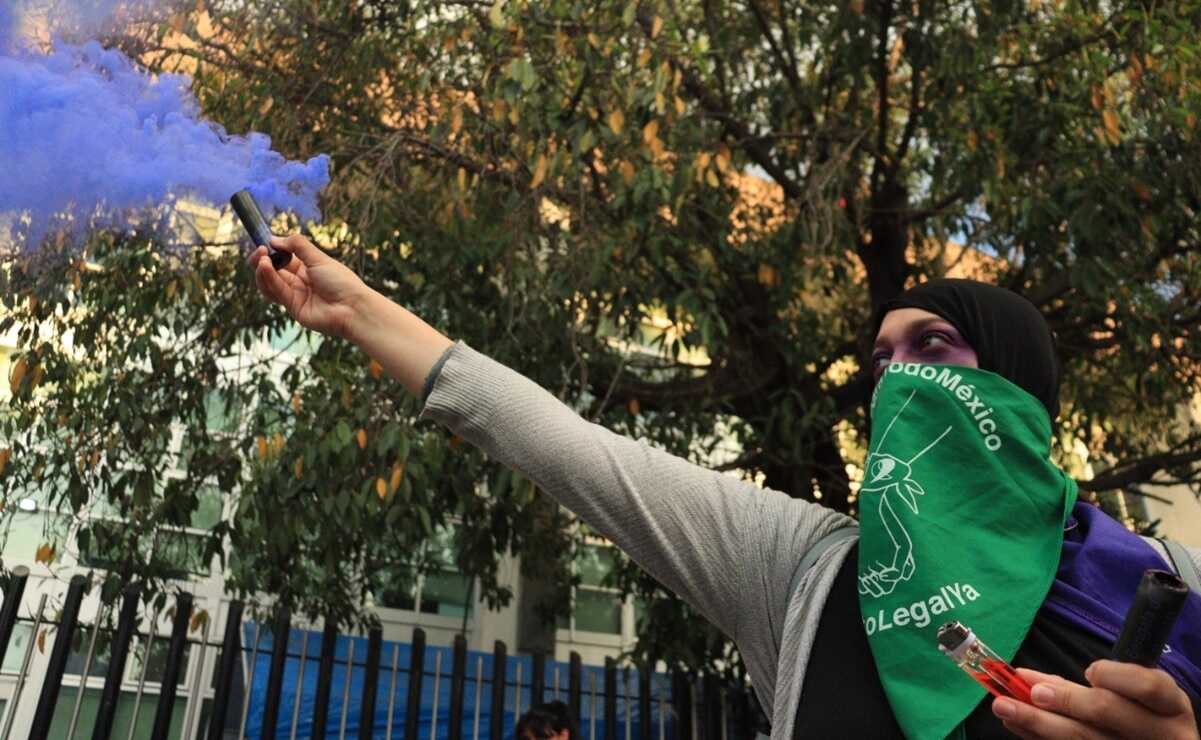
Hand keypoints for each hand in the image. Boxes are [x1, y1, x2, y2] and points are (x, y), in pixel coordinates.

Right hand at [248, 234, 371, 339]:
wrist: (352, 308)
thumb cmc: (341, 281)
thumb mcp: (318, 258)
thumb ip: (297, 246)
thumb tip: (274, 238)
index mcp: (308, 268)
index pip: (284, 257)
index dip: (273, 250)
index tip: (264, 240)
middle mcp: (300, 281)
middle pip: (273, 270)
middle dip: (263, 259)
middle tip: (259, 250)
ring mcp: (296, 295)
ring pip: (271, 282)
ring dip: (263, 269)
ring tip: (262, 257)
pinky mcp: (292, 307)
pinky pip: (276, 291)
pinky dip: (268, 278)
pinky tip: (265, 266)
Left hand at [992, 661, 1197, 738]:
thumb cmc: (1139, 713)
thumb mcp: (1133, 694)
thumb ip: (1088, 682)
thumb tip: (1027, 676)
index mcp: (1170, 707)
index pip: (1147, 686)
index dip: (1116, 677)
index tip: (1090, 671)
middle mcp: (1160, 735)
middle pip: (1108, 712)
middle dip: (1065, 699)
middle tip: (1031, 691)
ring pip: (1083, 739)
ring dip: (1037, 721)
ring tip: (1004, 706)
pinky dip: (1037, 737)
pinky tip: (1016, 724)